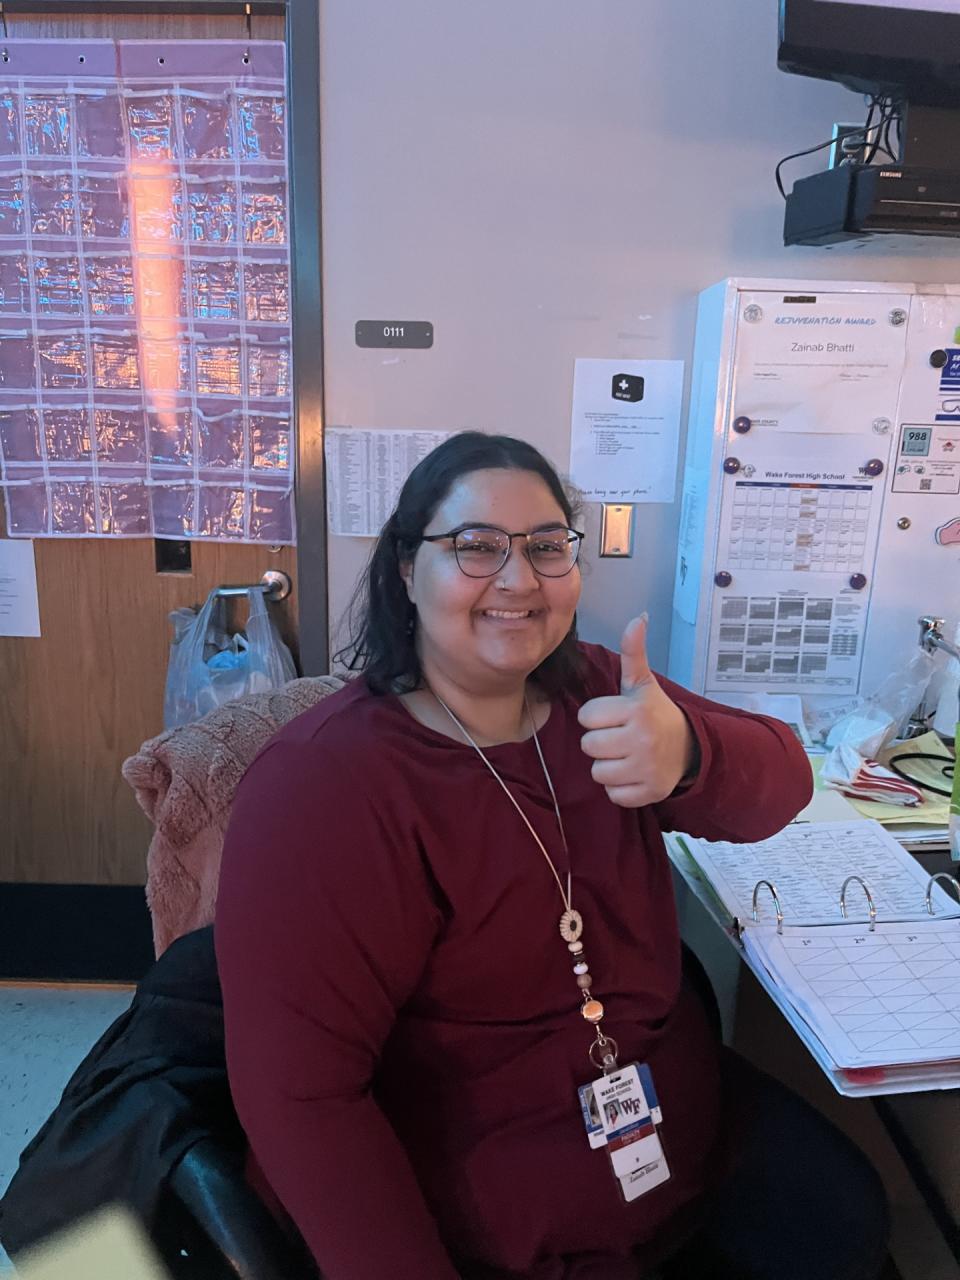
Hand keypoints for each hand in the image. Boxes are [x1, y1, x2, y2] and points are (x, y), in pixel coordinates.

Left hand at [578, 615, 696, 807]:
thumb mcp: (642, 685)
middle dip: (601, 742)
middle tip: (620, 737)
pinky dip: (621, 788)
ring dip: (609, 766)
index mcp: (636, 710)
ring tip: (627, 755)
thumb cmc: (655, 714)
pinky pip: (613, 794)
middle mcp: (642, 739)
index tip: (615, 717)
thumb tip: (637, 618)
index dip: (597, 717)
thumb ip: (634, 653)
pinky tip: (634, 774)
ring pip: (598, 773)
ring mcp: (646, 768)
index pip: (586, 717)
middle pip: (588, 746)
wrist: (688, 749)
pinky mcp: (649, 793)